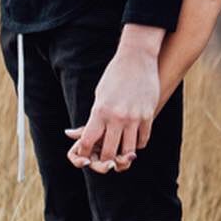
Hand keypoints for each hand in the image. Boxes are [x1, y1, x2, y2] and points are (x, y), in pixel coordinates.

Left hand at [64, 40, 159, 172]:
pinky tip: (133, 143)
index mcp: (100, 111)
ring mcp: (134, 117)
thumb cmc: (114, 76)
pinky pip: (142, 140)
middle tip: (105, 161)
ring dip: (123, 156)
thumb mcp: (99, 95)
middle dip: (104, 161)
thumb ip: (92, 118)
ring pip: (128, 151)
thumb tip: (72, 135)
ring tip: (120, 155)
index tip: (85, 156)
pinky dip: (137, 145)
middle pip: (108, 152)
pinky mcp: (148, 115)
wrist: (137, 58)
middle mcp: (116, 117)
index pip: (88, 142)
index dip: (84, 153)